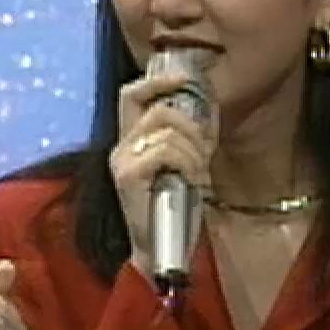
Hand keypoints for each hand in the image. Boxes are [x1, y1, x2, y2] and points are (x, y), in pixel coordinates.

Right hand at [109, 73, 216, 278]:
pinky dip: (187, 162)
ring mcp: (121, 160)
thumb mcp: (186, 162)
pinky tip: (192, 180)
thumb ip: (191, 135)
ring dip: (195, 150)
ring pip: (168, 128)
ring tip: (199, 174)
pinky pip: (165, 150)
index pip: (133, 94)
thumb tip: (209, 103)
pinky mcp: (127, 175)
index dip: (159, 81)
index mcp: (130, 140)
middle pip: (154, 106)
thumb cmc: (175, 208)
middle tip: (204, 147)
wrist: (160, 249)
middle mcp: (120, 146)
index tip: (186, 79)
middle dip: (190, 121)